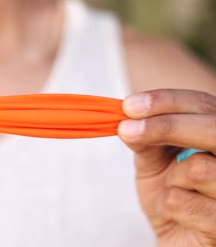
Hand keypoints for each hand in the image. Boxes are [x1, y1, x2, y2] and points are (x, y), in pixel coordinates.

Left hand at [118, 89, 215, 246]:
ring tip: (174, 191)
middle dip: (166, 126)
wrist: (178, 240)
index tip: (129, 106)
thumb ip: (147, 140)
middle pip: (213, 129)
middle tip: (126, 129)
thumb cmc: (172, 197)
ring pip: (198, 169)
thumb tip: (129, 120)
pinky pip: (184, 203)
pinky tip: (180, 216)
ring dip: (171, 179)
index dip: (166, 101)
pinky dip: (169, 207)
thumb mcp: (154, 163)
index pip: (202, 104)